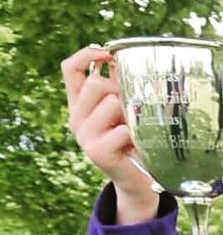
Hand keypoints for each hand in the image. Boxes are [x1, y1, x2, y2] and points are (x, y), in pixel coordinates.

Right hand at [61, 44, 157, 223]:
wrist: (137, 181)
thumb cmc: (135, 142)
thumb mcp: (125, 111)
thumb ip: (123, 87)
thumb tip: (131, 59)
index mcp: (80, 105)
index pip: (70, 69)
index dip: (86, 55)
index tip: (107, 52)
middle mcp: (76, 119)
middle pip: (95, 84)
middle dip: (121, 89)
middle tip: (134, 109)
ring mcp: (84, 136)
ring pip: (111, 103)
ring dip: (132, 113)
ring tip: (137, 129)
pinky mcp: (97, 152)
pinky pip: (123, 129)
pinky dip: (137, 135)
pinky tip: (139, 145)